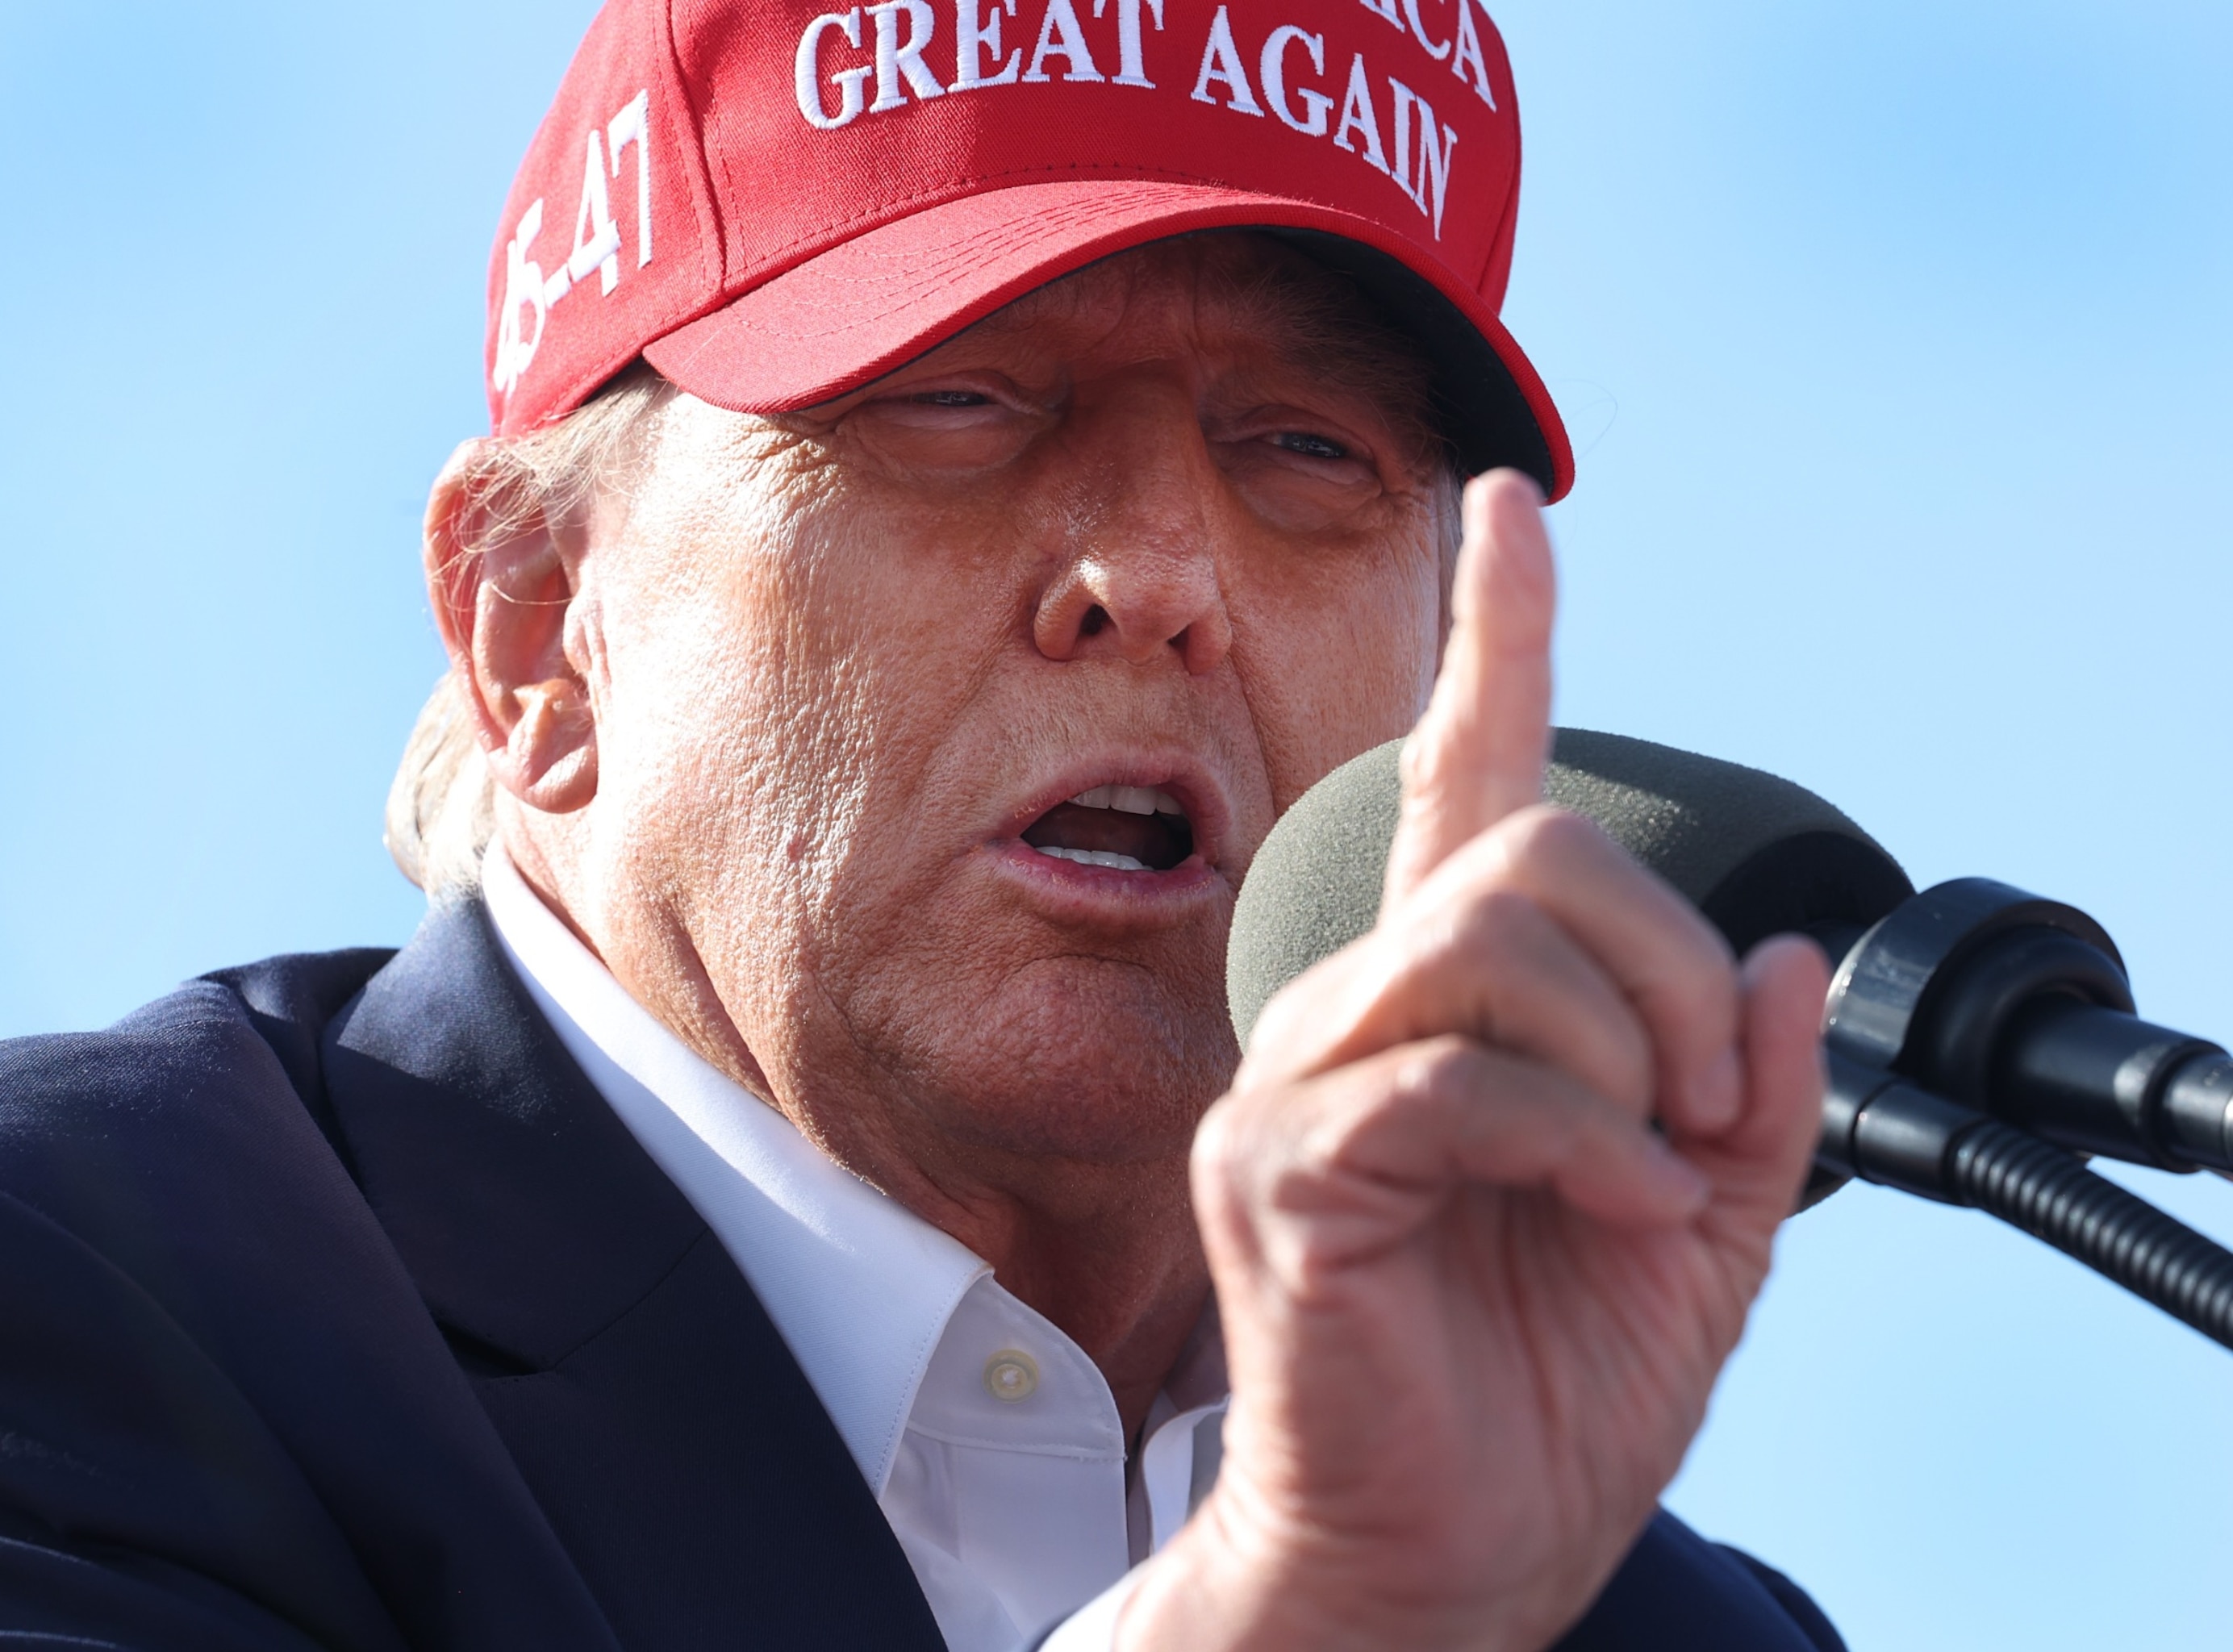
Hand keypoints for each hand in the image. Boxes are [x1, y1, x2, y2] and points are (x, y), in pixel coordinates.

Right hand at [1119, 471, 1829, 1651]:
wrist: (1443, 1559)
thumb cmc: (1538, 1396)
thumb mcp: (1698, 1225)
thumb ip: (1742, 1092)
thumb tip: (1786, 960)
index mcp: (1445, 1008)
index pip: (1459, 779)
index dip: (1491, 637)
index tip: (1508, 508)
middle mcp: (1351, 1013)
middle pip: (1523, 851)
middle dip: (1667, 963)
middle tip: (1702, 1100)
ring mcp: (1298, 1084)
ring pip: (1489, 943)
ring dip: (1628, 1050)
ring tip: (1650, 1169)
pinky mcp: (1280, 1171)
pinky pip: (1457, 1077)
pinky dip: (1581, 1139)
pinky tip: (1616, 1210)